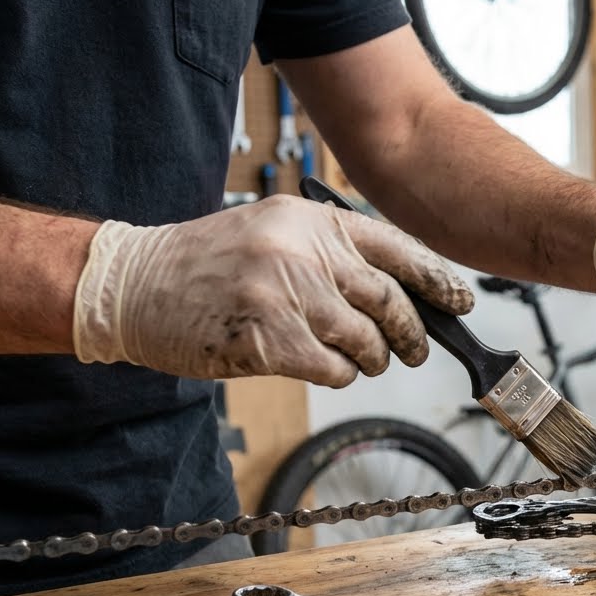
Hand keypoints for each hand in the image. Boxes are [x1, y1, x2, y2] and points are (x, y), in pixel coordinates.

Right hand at [73, 195, 472, 386]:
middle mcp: (303, 251)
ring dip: (371, 358)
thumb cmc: (205, 263)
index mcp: (311, 221)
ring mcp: (287, 294)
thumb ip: (329, 253)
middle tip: (415, 349)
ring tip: (360, 359)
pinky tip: (322, 365)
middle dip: (412, 332)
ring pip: (366, 339)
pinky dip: (339, 374)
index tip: (461, 302)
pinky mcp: (270, 338)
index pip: (395, 248)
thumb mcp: (272, 232)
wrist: (134, 283)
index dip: (437, 280)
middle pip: (390, 299)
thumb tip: (395, 290)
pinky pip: (335, 368)